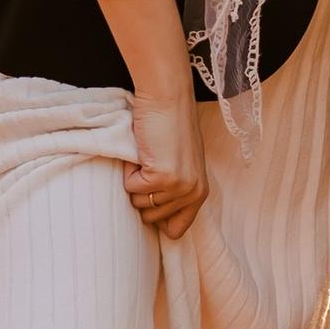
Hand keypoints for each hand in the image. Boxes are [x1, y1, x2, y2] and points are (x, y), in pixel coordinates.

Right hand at [123, 88, 207, 240]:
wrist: (167, 98)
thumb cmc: (169, 126)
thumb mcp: (179, 164)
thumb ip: (172, 190)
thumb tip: (151, 219)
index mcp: (199, 192)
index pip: (177, 230)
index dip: (157, 221)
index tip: (148, 200)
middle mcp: (193, 193)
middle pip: (151, 219)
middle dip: (142, 195)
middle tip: (148, 167)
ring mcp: (179, 186)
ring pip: (139, 203)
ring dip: (135, 181)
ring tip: (147, 157)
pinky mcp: (163, 177)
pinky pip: (131, 187)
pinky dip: (129, 170)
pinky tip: (143, 151)